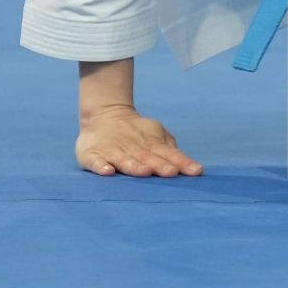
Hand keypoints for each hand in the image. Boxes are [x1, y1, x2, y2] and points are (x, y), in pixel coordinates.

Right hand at [74, 106, 202, 178]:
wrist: (103, 115)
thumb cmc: (136, 134)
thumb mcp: (156, 136)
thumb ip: (169, 149)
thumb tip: (185, 164)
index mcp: (151, 144)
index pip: (170, 154)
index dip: (182, 162)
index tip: (196, 171)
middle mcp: (134, 148)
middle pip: (149, 158)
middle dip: (160, 165)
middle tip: (172, 172)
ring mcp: (113, 151)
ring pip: (125, 160)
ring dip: (135, 167)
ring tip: (144, 172)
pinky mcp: (92, 154)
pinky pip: (96, 161)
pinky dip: (101, 166)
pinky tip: (107, 171)